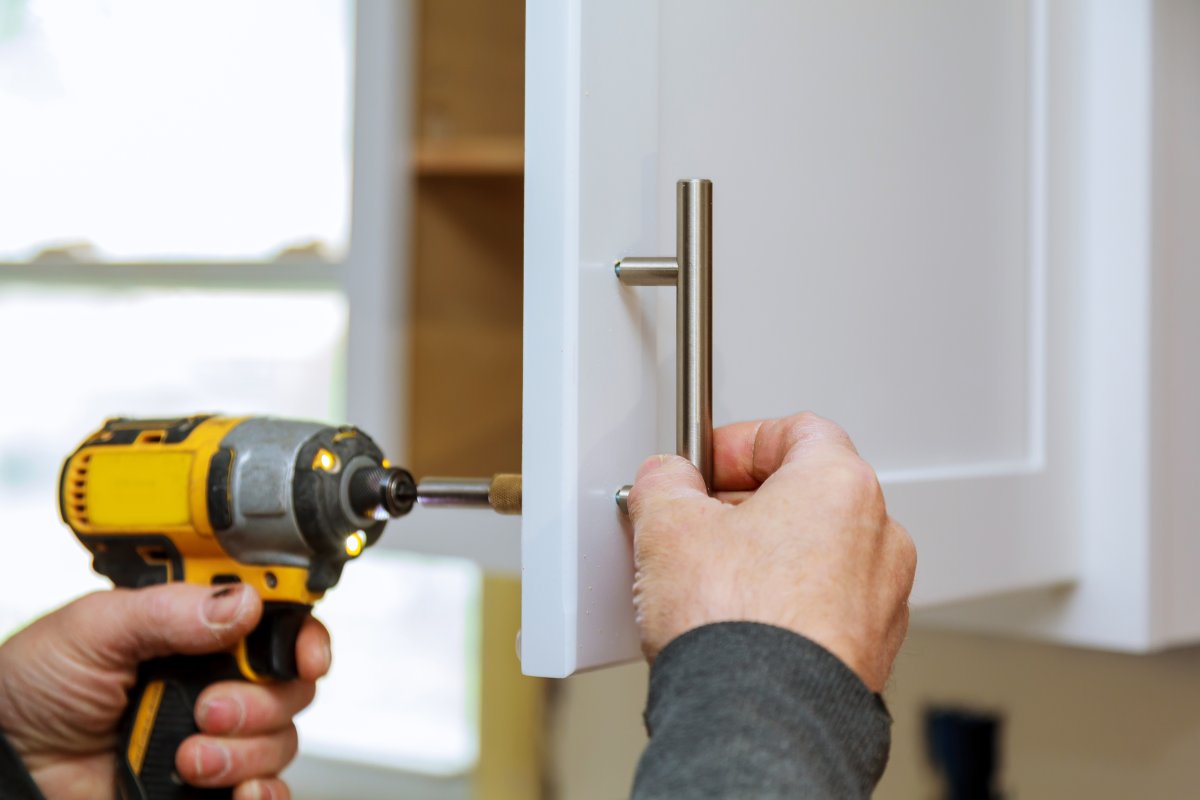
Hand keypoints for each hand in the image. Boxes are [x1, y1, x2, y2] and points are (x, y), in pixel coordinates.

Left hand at [0, 583, 330, 799]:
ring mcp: (214, 736)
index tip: (305, 654)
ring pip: (282, 738)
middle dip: (262, 699)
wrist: (5, 771)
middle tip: (208, 707)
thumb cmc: (31, 693)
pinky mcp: (212, 787)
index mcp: (194, 630)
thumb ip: (168, 610)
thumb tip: (242, 602)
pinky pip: (270, 791)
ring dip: (245, 749)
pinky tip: (234, 790)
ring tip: (188, 757)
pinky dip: (262, 793)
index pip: (275, 622)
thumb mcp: (92, 630)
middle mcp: (213, 680)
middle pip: (290, 683)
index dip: (302, 635)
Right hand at [627, 412, 915, 691]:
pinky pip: (825, 606)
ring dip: (767, 555)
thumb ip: (666, 482)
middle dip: (746, 503)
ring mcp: (882, 598)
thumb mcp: (668, 525)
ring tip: (710, 580)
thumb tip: (665, 480)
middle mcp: (878, 536)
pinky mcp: (870, 650)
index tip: (703, 466)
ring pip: (818, 552)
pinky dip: (786, 604)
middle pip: (807, 493)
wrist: (758, 717)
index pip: (795, 430)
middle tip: (695, 522)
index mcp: (840, 484)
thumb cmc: (735, 623)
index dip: (738, 442)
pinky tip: (737, 623)